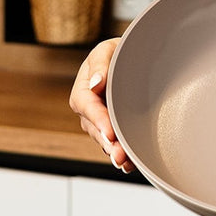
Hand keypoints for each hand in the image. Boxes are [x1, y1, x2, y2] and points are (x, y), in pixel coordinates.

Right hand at [69, 38, 134, 171]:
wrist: (131, 59)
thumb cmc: (117, 53)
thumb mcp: (107, 51)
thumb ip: (100, 64)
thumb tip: (95, 83)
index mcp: (83, 90)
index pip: (87, 106)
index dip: (98, 119)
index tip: (110, 131)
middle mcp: (90, 110)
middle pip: (95, 129)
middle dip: (107, 142)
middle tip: (119, 154)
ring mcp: (102, 122)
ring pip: (105, 140)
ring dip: (114, 152)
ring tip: (124, 162)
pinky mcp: (114, 129)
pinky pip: (115, 144)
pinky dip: (123, 155)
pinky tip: (130, 164)